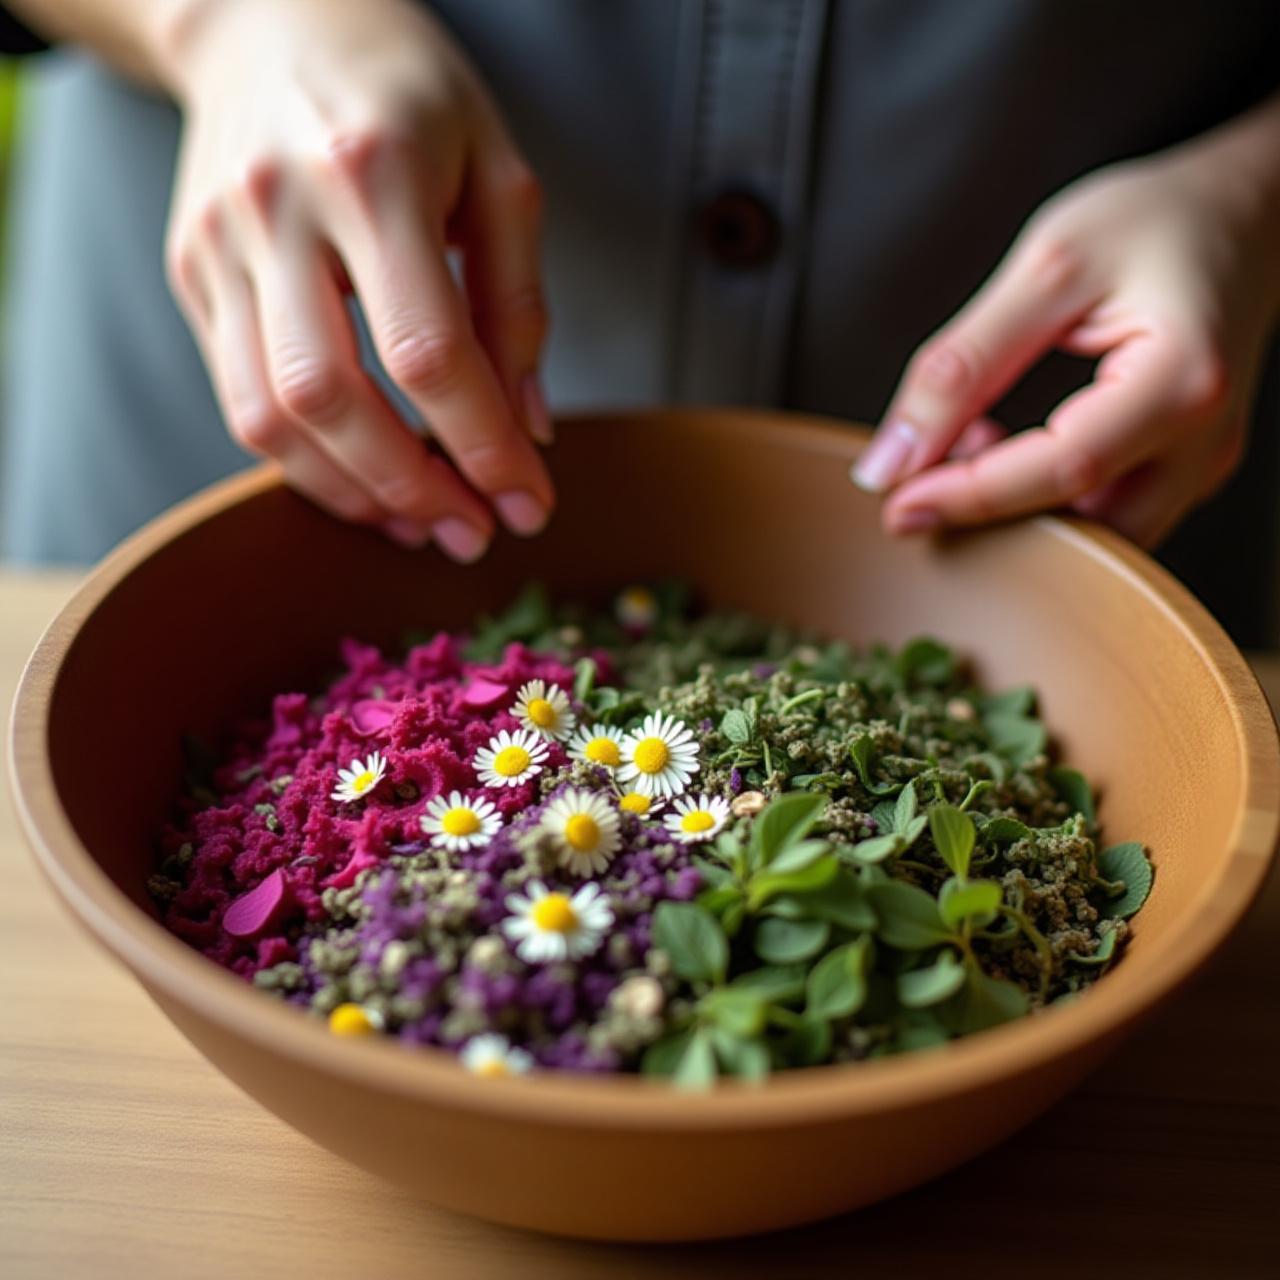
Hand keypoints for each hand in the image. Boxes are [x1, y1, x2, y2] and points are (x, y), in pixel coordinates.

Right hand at [163, 0, 553, 559]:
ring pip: (268, 416)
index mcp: (373, 172)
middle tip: (471, 532)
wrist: (269, 16)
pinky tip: (364, 482)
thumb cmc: (406, 92)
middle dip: (413, 488)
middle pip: (333, 399)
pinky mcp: (190, 274)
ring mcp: (218, 245)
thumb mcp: (497, 171)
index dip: (483, 447)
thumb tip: (527, 430)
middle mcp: (277, 210)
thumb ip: (517, 303)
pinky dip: (306, 462)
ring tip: (420, 523)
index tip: (530, 504)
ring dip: (352, 493)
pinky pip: (240, 400)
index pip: (429, 353)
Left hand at [853, 97, 1279, 547]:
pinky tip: (1002, 449)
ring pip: (1097, 538)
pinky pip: (1107, 514)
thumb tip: (892, 460)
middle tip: (918, 481)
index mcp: (1182, 380)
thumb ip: (962, 364)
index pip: (1061, 468)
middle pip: (1086, 527)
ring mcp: (1201, 462)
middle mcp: (1204, 439)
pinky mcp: (1183, 468)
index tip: (896, 504)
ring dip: (1018, 513)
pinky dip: (1043, 500)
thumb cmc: (1155, 221)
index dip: (970, 495)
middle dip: (992, 520)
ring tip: (967, 443)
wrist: (1242, 210)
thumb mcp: (1046, 267)